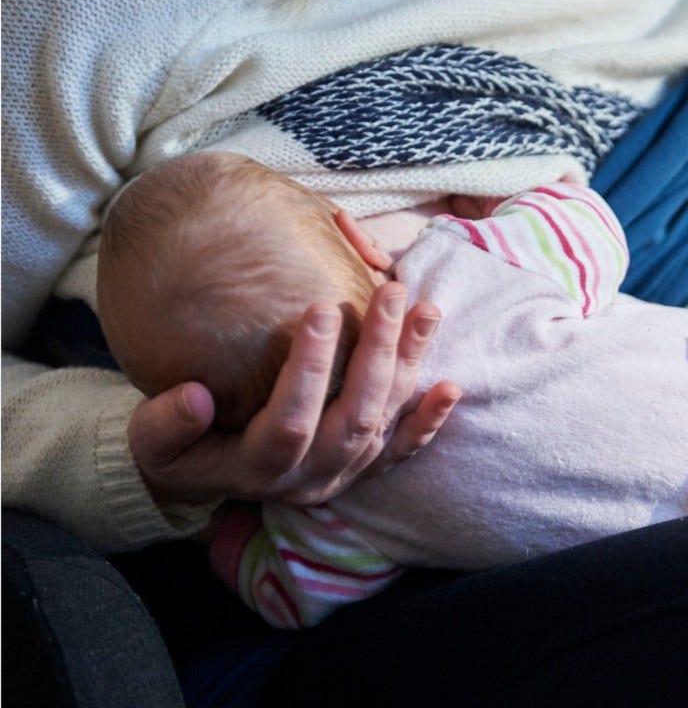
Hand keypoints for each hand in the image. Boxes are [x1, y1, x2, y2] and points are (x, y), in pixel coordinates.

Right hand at [129, 282, 460, 506]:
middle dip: (377, 352)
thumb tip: (195, 396)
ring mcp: (344, 474)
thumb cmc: (178, 448)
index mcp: (260, 469)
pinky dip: (429, 421)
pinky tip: (451, 386)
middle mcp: (312, 477)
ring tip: (425, 310)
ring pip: (385, 422)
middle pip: (354, 417)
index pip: (292, 421)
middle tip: (389, 293)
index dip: (310, 369)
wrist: (204, 480)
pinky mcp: (363, 470)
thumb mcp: (150, 441)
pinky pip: (403, 450)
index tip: (320, 309)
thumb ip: (166, 424)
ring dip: (409, 367)